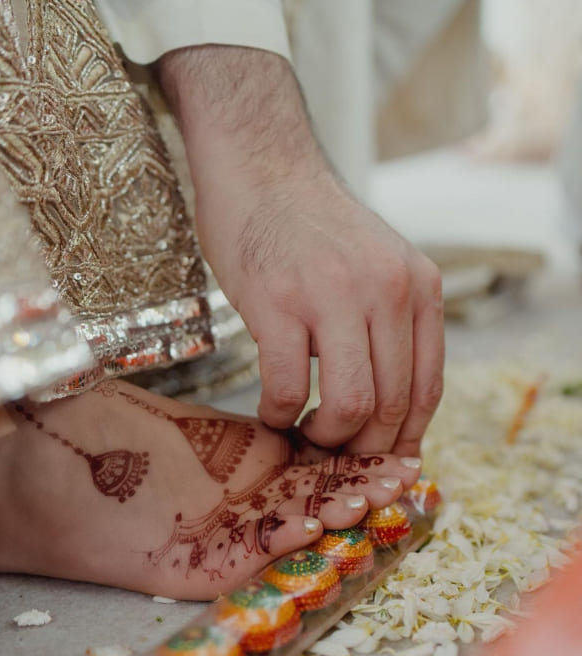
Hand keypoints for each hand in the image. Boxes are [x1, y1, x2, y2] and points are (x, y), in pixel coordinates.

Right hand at [158, 46, 443, 457]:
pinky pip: (289, 386)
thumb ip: (387, 319)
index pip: (426, 388)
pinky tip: (269, 410)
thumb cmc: (304, 223)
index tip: (377, 458)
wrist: (259, 167)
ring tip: (302, 432)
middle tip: (330, 452)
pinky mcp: (277, 303)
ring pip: (350, 406)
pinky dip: (278, 413)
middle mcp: (385, 291)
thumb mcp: (372, 263)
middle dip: (360, 446)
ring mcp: (332, 296)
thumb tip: (386, 402)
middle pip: (391, 405)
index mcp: (417, 286)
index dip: (403, 436)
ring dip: (323, 437)